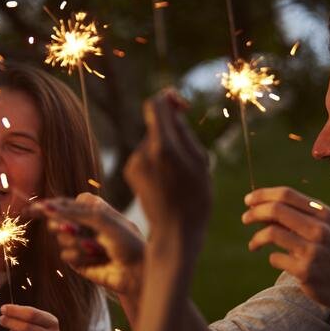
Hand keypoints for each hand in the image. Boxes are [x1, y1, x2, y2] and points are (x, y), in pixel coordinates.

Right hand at [28, 193, 144, 297]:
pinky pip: (66, 254)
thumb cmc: (127, 241)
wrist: (137, 271)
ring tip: (97, 248)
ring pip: (61, 238)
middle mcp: (84, 224)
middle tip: (74, 229)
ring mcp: (80, 243)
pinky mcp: (78, 261)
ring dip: (78, 243)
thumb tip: (46, 206)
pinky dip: (80, 256)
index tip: (33, 208)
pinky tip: (96, 260)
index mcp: (92, 208)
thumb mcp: (101, 219)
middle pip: (58, 219)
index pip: (64, 202)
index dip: (48, 205)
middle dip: (64, 224)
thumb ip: (74, 212)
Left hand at [124, 89, 211, 240]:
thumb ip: (184, 130)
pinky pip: (145, 155)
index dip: (169, 98)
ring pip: (151, 141)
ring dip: (166, 148)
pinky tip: (167, 180)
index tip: (182, 106)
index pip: (156, 105)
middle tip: (188, 156)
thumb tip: (171, 108)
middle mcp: (143, 152)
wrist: (175, 232)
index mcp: (164, 147)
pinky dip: (157, 160)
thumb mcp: (200, 161)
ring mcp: (133, 163)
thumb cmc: (196, 198)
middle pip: (155, 124)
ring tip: (179, 174)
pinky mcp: (129, 172)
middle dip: (172, 131)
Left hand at [242, 186, 329, 308]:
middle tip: (244, 219)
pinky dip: (272, 258)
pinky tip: (279, 261)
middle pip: (276, 210)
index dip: (263, 195)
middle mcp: (320, 229)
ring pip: (271, 233)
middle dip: (254, 213)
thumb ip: (294, 217)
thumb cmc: (328, 253)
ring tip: (253, 245)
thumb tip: (258, 206)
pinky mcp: (305, 270)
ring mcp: (313, 250)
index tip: (248, 200)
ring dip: (256, 239)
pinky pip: (275, 258)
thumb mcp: (320, 229)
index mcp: (323, 214)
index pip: (287, 195)